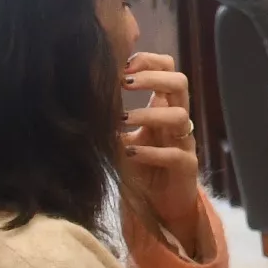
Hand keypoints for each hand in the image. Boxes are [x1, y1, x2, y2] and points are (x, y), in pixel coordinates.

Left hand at [119, 53, 202, 245]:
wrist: (159, 206)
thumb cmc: (138, 166)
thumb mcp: (121, 136)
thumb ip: (111, 116)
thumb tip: (80, 95)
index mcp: (164, 106)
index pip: (168, 69)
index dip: (149, 62)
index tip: (122, 67)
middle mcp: (177, 120)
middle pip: (180, 83)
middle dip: (152, 78)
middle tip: (124, 83)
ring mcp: (184, 142)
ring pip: (180, 116)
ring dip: (148, 114)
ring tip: (122, 120)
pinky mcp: (187, 167)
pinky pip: (176, 154)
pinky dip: (151, 152)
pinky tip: (130, 153)